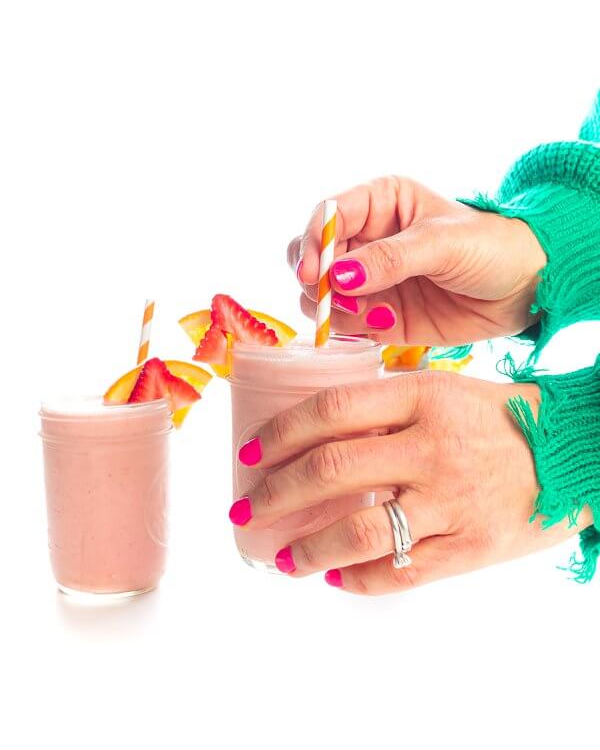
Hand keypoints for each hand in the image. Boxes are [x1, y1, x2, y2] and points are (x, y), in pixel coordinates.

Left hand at [233, 372, 590, 594]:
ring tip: (284, 558)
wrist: (576, 455)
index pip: (332, 410)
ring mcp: (452, 499)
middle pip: (332, 470)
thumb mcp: (445, 392)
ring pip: (359, 530)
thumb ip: (386, 409)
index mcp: (422, 396)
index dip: (281, 432)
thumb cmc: (500, 420)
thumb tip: (313, 434)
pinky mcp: (471, 546)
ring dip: (309, 548)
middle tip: (247, 510)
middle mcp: (433, 446)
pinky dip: (357, 579)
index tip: (249, 451)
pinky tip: (335, 578)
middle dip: (276, 494)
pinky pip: (399, 572)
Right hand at [288, 177, 545, 344]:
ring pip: (321, 293)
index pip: (328, 216)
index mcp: (379, 203)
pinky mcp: (378, 314)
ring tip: (366, 313)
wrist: (526, 289)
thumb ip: (390, 259)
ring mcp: (370, 279)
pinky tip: (381, 323)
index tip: (312, 272)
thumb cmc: (492, 247)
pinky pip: (345, 322)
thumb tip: (338, 275)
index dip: (313, 242)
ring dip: (331, 307)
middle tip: (329, 298)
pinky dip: (350, 327)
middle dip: (315, 279)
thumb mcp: (442, 243)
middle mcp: (367, 239)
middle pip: (312, 256)